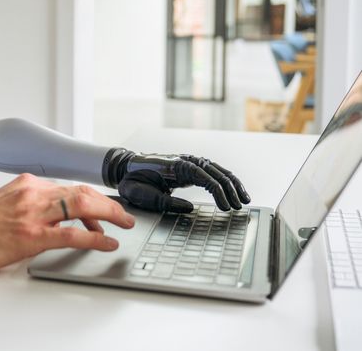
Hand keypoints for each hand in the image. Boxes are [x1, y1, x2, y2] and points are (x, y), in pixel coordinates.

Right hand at [0, 174, 135, 273]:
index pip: (68, 186)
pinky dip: (95, 238)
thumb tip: (52, 220)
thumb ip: (27, 207)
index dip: (92, 198)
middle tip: (125, 215)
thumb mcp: (2, 206)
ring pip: (82, 205)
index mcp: (24, 184)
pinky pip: (73, 234)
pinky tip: (106, 243)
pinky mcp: (30, 236)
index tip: (103, 208)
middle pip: (82, 191)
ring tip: (122, 225)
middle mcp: (30, 193)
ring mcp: (31, 213)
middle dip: (109, 204)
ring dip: (109, 215)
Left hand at [103, 148, 250, 212]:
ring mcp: (190, 162)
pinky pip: (212, 173)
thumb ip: (164, 202)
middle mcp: (186, 160)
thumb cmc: (133, 180)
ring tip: (243, 200)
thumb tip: (189, 208)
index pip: (205, 177)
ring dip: (233, 185)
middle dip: (231, 190)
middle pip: (217, 172)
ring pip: (219, 171)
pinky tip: (232, 192)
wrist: (126, 168)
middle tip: (239, 207)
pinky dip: (224, 182)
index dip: (219, 193)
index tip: (225, 207)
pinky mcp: (190, 167)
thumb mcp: (142, 194)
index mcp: (176, 166)